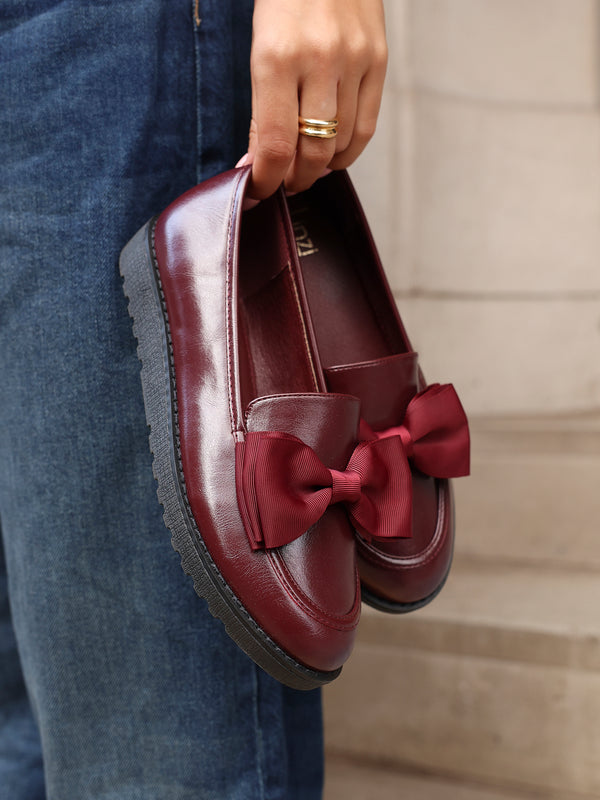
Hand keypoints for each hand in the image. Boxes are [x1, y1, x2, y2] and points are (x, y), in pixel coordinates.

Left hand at [244, 0, 386, 198]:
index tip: (259, 192)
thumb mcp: (259, 48)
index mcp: (277, 57)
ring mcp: (355, 60)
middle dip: (294, 180)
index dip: (267, 180)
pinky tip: (332, 155)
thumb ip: (261, 111)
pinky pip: (366, 128)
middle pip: (312, 153)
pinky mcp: (379, 60)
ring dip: (320, 168)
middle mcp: (320, 60)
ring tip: (305, 167)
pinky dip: (347, 152)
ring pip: (341, 145)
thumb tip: (258, 164)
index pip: (276, 145)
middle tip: (283, 183)